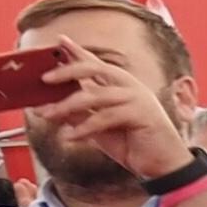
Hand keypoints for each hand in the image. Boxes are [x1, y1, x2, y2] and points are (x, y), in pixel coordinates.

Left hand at [42, 44, 187, 184]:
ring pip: (95, 95)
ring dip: (66, 106)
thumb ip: (79, 113)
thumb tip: (50, 105)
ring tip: (46, 115)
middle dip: (67, 71)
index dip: (76, 51)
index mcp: (119, 84)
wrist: (162, 165)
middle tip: (44, 79)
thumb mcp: (97, 127)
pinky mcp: (141, 114)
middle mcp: (128, 86)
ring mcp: (136, 98)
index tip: (58, 41)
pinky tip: (69, 136)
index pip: (95, 63)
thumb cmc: (130, 142)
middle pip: (94, 69)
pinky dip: (84, 128)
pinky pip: (105, 117)